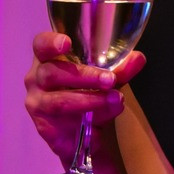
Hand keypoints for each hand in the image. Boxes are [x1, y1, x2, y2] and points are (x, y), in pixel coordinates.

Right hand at [23, 31, 143, 168]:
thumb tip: (137, 58)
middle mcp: (36, 80)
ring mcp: (38, 104)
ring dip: (90, 100)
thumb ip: (120, 68)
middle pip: (52, 74)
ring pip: (59, 102)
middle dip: (84, 76)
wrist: (82, 132)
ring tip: (116, 100)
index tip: (66, 43)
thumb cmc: (89, 92)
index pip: (41, 45)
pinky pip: (65, 125)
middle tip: (111, 80)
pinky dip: (89, 121)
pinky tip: (104, 122)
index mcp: (48, 59)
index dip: (50, 42)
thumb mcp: (107, 77)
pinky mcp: (45, 128)